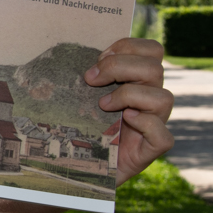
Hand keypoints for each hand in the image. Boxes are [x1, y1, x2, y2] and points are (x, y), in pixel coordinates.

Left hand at [86, 37, 173, 184]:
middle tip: (91, 80)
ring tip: (103, 105)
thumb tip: (48, 54)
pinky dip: (145, 124)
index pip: (152, 50)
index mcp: (138, 81)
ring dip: (129, 95)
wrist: (77, 165)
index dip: (127, 47)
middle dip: (119, 67)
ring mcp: (154, 125)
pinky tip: (126, 121)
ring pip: (164, 98)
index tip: (98, 58)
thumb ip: (78, 73)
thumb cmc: (76, 125)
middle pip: (155, 68)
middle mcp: (150, 100)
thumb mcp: (75, 94)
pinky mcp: (151, 150)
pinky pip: (164, 136)